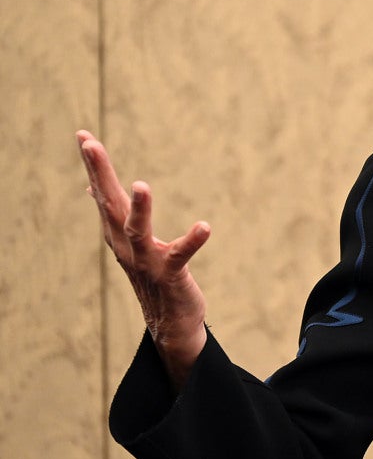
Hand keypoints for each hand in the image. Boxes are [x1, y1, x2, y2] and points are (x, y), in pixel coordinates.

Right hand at [78, 131, 209, 389]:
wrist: (169, 323)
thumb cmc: (151, 275)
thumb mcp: (129, 242)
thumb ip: (114, 215)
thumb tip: (92, 189)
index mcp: (117, 234)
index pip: (102, 194)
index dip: (93, 166)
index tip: (83, 134)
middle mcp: (126, 246)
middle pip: (109, 205)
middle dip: (100, 173)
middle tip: (90, 144)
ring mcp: (147, 262)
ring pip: (137, 232)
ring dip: (139, 209)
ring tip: (140, 185)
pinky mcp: (171, 276)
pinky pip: (180, 256)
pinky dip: (191, 241)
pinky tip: (204, 226)